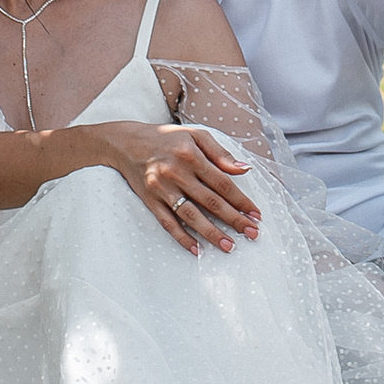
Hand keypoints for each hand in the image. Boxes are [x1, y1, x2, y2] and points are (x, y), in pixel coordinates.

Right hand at [87, 118, 261, 255]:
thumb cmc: (167, 138)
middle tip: (252, 233)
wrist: (127, 142)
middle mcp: (177, 172)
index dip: (241, 200)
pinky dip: (182, 237)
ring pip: (191, 215)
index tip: (256, 214)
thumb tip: (244, 169)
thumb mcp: (195, 135)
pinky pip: (168, 222)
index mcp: (191, 155)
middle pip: (210, 201)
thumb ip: (220, 153)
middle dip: (234, 219)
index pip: (222, 182)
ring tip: (229, 246)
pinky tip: (197, 249)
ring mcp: (162, 188)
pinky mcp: (150, 200)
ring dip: (211, 233)